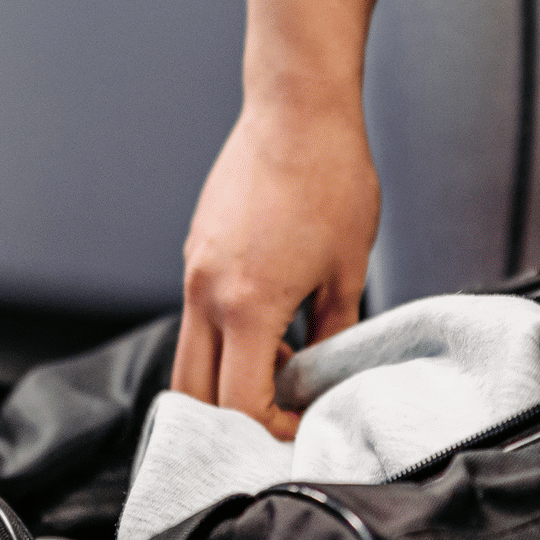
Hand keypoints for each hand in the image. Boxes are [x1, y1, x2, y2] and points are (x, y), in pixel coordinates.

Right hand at [173, 93, 378, 438]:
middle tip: (279, 416)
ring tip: (283, 363)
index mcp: (246, 307)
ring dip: (227, 376)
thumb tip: (322, 376)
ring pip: (191, 355)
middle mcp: (206, 293)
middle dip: (232, 420)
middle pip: (194, 393)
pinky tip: (273, 319)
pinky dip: (225, 337)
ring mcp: (194, 270)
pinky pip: (199, 315)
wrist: (297, 109)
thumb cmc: (332, 181)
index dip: (273, 429)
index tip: (304, 424)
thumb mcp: (348, 271)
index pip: (240, 404)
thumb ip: (332, 335)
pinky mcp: (196, 251)